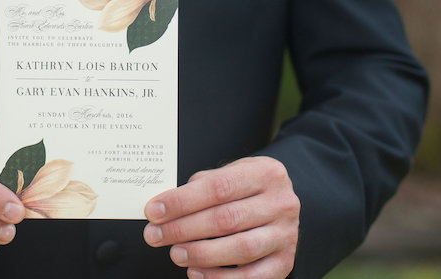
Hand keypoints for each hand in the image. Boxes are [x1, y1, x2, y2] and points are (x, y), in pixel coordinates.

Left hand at [143, 156, 299, 278]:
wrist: (280, 202)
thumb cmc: (246, 187)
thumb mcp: (229, 173)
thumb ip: (200, 186)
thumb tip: (164, 208)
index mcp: (266, 173)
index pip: (218, 187)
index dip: (182, 201)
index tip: (154, 211)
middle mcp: (282, 203)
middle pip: (226, 219)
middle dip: (183, 229)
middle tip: (155, 235)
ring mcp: (286, 234)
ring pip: (240, 249)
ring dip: (201, 254)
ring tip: (175, 253)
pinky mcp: (285, 261)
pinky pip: (252, 277)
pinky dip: (220, 278)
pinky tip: (196, 273)